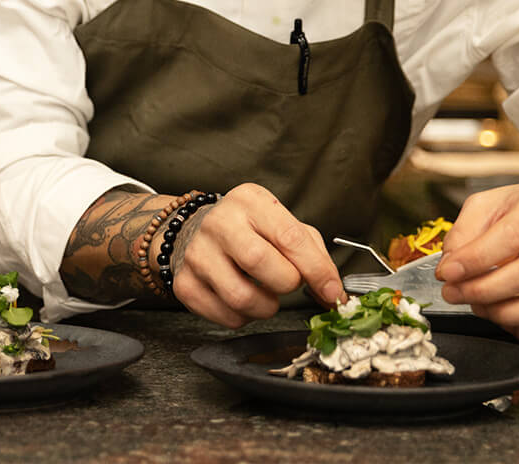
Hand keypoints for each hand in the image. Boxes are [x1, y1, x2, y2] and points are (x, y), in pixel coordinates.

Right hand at [169, 183, 344, 327]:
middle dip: (286, 284)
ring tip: (264, 293)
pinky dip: (244, 317)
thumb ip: (313, 254)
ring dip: (266, 306)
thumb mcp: (281, 224)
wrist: (194, 230)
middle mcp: (219, 223)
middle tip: (287, 282)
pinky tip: (242, 297)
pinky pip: (227, 317)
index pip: (289, 237)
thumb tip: (334, 294)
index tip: (332, 292)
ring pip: (242, 298)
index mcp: (249, 201)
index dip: (317, 270)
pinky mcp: (184, 283)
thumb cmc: (248, 230)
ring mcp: (197, 253)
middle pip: (260, 263)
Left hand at [436, 179, 518, 343]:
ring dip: (502, 314)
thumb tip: (450, 263)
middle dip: (480, 291)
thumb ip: (465, 229)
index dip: (475, 259)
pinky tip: (504, 318)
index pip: (511, 237)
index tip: (447, 272)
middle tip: (452, 293)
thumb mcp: (491, 203)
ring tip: (476, 305)